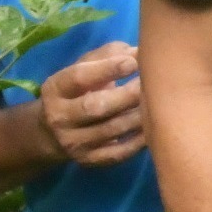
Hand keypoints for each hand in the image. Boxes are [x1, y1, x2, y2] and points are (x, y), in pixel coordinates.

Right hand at [32, 41, 145, 167]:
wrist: (52, 132)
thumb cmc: (79, 90)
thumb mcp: (84, 67)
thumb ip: (109, 54)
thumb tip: (139, 51)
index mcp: (55, 89)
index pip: (80, 77)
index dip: (109, 68)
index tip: (135, 61)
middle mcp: (59, 117)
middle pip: (96, 106)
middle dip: (128, 94)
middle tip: (151, 84)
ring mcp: (73, 142)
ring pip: (111, 130)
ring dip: (139, 115)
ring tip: (159, 102)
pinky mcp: (89, 160)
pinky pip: (119, 152)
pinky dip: (139, 140)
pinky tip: (153, 126)